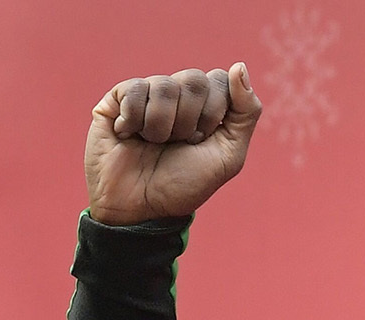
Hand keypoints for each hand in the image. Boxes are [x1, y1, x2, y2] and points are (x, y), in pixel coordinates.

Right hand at [84, 63, 259, 225]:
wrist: (139, 208)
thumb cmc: (183, 186)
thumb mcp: (229, 156)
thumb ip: (246, 112)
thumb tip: (238, 66)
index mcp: (205, 106)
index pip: (219, 80)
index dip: (213, 112)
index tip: (201, 141)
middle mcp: (177, 96)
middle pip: (195, 80)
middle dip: (189, 121)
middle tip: (177, 144)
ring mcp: (147, 95)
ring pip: (164, 86)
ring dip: (161, 126)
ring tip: (152, 143)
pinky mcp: (117, 99)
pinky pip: (134, 88)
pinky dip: (135, 119)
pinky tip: (128, 135)